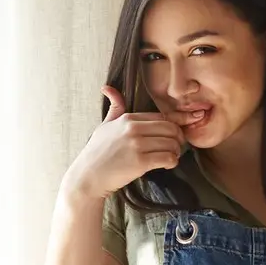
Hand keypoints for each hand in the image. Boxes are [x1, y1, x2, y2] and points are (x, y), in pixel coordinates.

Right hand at [64, 85, 184, 201]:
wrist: (87, 177)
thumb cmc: (96, 153)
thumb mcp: (104, 126)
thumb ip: (114, 107)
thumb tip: (107, 87)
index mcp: (127, 118)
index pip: (162, 117)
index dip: (171, 127)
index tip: (171, 137)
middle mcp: (133, 128)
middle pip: (170, 128)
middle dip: (178, 139)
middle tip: (175, 148)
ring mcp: (137, 145)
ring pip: (171, 143)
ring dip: (176, 152)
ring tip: (170, 157)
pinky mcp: (140, 162)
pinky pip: (167, 158)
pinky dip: (172, 162)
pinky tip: (167, 165)